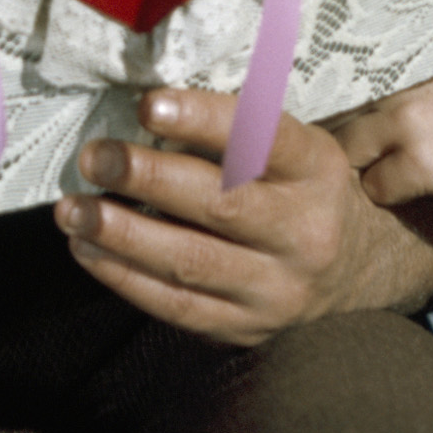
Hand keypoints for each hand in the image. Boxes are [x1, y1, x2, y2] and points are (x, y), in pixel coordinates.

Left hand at [53, 87, 432, 345]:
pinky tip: (87, 249)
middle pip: (219, 204)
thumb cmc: (304, 187)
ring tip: (73, 209)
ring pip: (190, 261)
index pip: (262, 139)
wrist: (359, 268)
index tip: (149, 104)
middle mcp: (304, 233)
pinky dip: (125, 277)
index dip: (204, 119)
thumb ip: (238, 125)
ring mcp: (277, 289)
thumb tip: (149, 103)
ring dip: (120, 234)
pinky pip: (178, 306)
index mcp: (316, 170)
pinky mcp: (248, 328)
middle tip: (95, 156)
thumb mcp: (296, 144)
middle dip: (147, 177)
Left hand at [338, 39, 432, 208]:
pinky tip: (401, 205)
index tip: (350, 144)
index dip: (351, 123)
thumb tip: (409, 110)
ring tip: (373, 194)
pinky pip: (378, 189)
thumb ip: (429, 93)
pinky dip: (385, 200)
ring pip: (351, 159)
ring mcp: (405, 128)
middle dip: (345, 152)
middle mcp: (400, 93)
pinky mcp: (418, 165)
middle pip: (343, 126)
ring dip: (363, 177)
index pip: (354, 94)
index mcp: (413, 71)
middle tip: (352, 175)